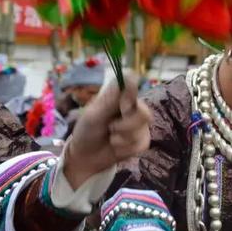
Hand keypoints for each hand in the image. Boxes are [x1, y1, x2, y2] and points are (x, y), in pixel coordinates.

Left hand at [64, 74, 151, 189]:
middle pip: (145, 112)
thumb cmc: (87, 131)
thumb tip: (128, 74)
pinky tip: (116, 147)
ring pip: (142, 130)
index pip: (135, 88)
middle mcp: (134, 110)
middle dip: (126, 124)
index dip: (131, 96)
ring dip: (122, 137)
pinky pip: (141, 144)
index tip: (122, 106)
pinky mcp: (142, 142)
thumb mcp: (94, 114)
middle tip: (111, 127)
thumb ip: (112, 97)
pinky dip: (125, 148)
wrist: (86, 156)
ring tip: (111, 138)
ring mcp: (140, 126)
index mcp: (121, 98)